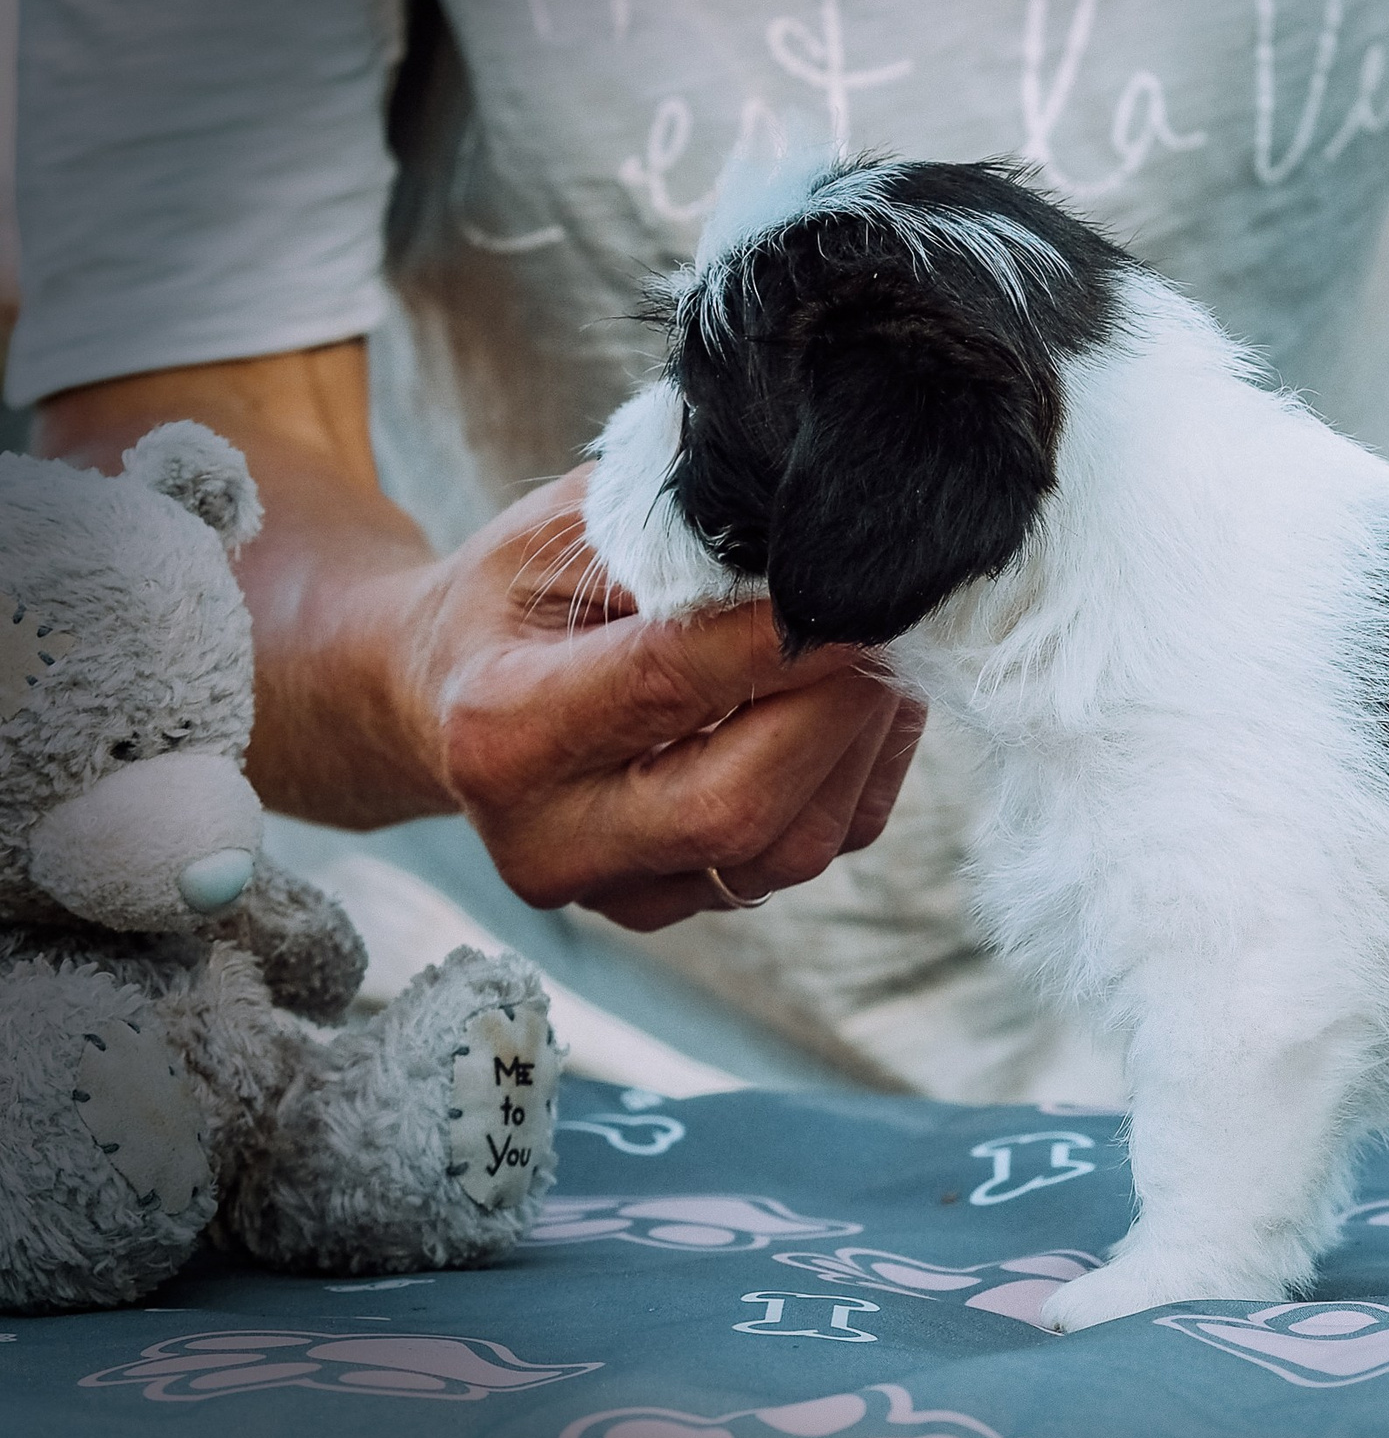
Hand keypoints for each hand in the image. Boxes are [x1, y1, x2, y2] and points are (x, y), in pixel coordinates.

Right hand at [398, 467, 925, 930]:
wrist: (447, 695)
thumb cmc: (517, 597)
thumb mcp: (565, 531)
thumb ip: (673, 541)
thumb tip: (806, 556)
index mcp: (501, 729)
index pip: (667, 686)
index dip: (779, 640)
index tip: (857, 588)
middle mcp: (549, 839)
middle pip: (735, 804)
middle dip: (837, 708)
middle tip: (892, 623)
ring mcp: (613, 893)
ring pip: (790, 848)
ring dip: (861, 745)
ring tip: (878, 656)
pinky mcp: (675, 906)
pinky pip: (808, 855)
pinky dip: (857, 778)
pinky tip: (856, 707)